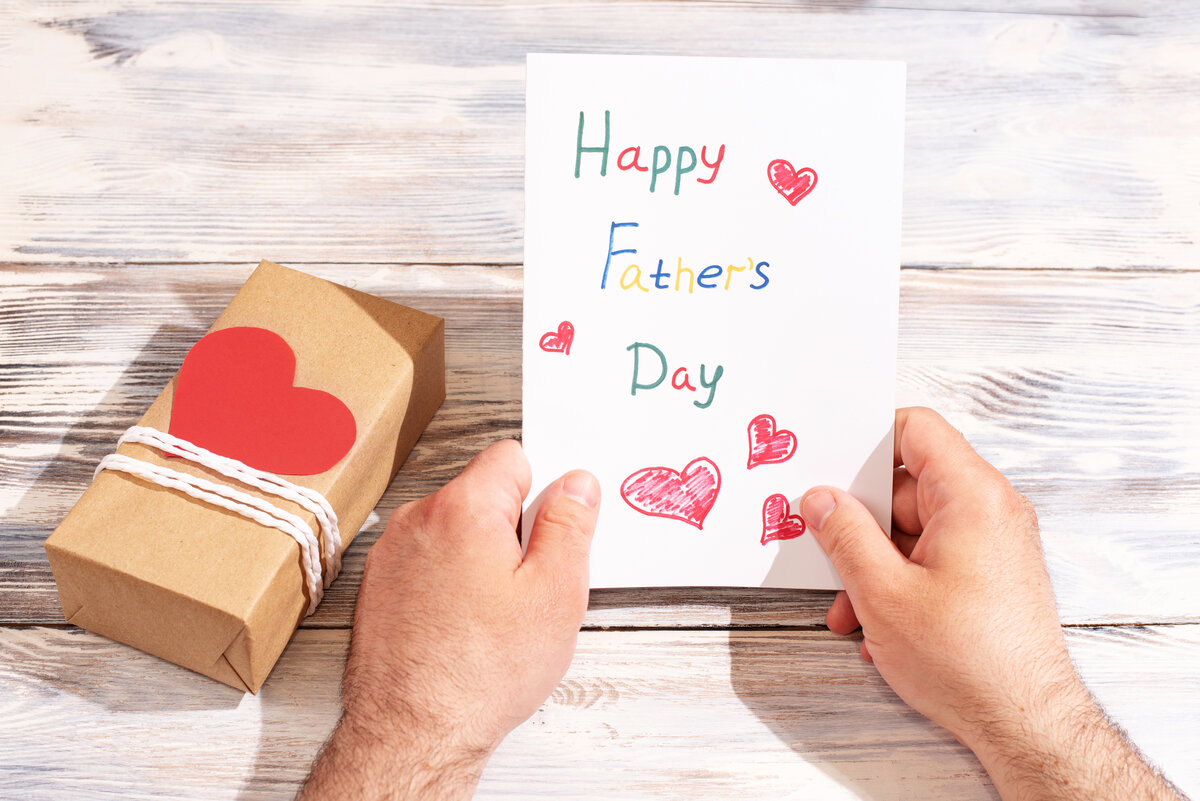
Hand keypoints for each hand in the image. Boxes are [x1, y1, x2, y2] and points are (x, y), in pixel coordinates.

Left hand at [299, 440, 600, 800]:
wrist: (414, 734)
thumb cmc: (479, 674)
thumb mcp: (555, 593)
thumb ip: (570, 525)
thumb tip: (576, 484)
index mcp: (462, 508)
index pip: (511, 457)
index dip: (541, 491)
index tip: (551, 529)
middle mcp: (417, 520)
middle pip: (481, 495)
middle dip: (511, 528)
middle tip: (528, 585)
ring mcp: (391, 554)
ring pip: (454, 531)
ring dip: (478, 558)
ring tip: (494, 616)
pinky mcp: (379, 587)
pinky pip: (427, 563)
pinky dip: (447, 584)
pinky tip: (464, 627)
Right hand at [801, 407, 1184, 800]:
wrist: (1025, 724)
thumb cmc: (970, 662)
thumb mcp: (883, 592)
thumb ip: (844, 534)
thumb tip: (821, 499)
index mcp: (971, 495)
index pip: (916, 429)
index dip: (867, 440)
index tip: (829, 464)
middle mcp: (991, 510)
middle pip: (908, 484)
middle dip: (860, 521)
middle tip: (824, 545)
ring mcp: (993, 544)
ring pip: (915, 528)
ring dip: (874, 562)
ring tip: (850, 607)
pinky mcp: (990, 575)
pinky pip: (933, 557)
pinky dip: (900, 580)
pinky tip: (877, 623)